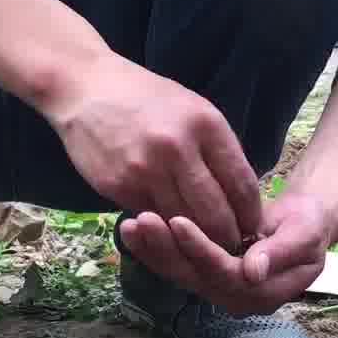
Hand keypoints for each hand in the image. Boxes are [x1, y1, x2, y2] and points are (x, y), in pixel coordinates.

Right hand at [39, 53, 263, 249]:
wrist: (85, 88)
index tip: (253, 229)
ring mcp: (145, 169)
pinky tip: (169, 230)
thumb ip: (217, 150)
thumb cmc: (146, 99)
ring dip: (196, 239)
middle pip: (215, 213)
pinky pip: (152, 218)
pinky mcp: (119, 187)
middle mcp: (178, 148)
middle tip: (232, 249)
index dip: (251, 215)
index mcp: (206, 124)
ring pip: (183, 223)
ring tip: (204, 246)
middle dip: (228, 237)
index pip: (241, 184)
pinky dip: (164, 227)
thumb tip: (242, 197)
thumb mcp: (193, 109)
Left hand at [119, 187, 337, 315]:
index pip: (226, 274)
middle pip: (194, 277)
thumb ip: (281, 252)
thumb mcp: (306, 234)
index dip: (201, 250)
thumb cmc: (309, 225)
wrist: (301, 222)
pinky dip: (152, 247)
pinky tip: (131, 229)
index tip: (178, 221)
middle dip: (166, 250)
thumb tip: (252, 271)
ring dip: (152, 249)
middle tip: (143, 220)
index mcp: (263, 294)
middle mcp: (234, 298)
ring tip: (130, 224)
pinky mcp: (202, 273)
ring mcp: (216, 288)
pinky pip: (175, 263)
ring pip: (179, 272)